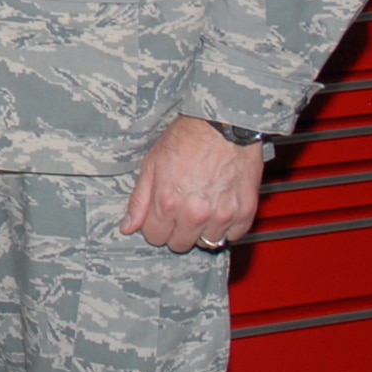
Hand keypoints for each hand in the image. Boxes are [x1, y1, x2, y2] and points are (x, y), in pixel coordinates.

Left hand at [120, 115, 262, 252]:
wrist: (223, 126)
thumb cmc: (187, 139)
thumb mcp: (151, 164)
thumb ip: (139, 200)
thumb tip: (127, 227)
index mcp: (167, 202)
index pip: (155, 237)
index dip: (154, 226)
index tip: (159, 216)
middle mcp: (194, 214)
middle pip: (179, 244)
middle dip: (176, 230)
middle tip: (180, 210)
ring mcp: (221, 216)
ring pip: (206, 243)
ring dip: (202, 230)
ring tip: (201, 207)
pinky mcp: (244, 213)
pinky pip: (233, 236)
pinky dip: (226, 227)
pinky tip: (219, 208)